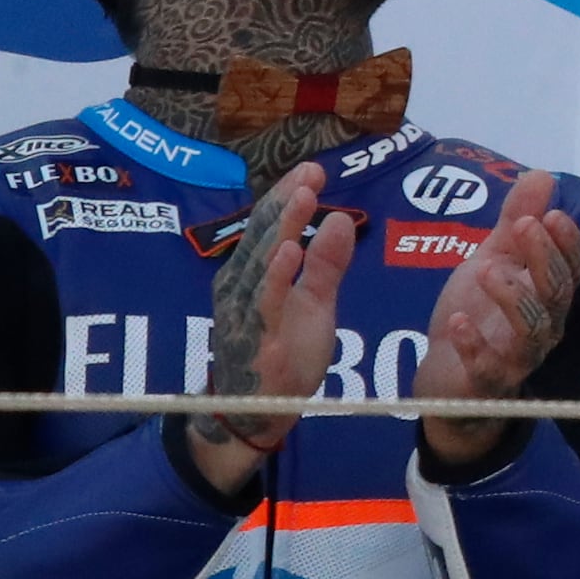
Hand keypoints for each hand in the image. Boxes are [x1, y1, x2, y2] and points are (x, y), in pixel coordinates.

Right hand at [185, 165, 350, 501]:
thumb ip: (327, 263)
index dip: (288, 197)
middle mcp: (241, 286)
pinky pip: (264, 302)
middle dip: (287, 202)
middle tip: (310, 172)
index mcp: (253, 274)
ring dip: (283, 227)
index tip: (312, 170)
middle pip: (263, 236)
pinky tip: (288, 251)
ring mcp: (245, 312)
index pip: (270, 227)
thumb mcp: (316, 302)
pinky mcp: (255, 338)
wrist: (260, 408)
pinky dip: (274, 276)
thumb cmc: (285, 349)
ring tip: (303, 196)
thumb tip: (338, 217)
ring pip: (263, 262)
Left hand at [417, 171, 579, 469]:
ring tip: (486, 269)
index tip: (551, 213)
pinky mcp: (488, 384)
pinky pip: (489, 368)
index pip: (575, 269)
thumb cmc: (477, 314)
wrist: (446, 376)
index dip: (568, 243)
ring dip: (512, 297)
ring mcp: (519, 358)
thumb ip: (515, 224)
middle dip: (544, 258)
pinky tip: (458, 322)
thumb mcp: (494, 261)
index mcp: (550, 296)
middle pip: (558, 294)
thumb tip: (542, 174)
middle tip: (523, 226)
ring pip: (532, 330)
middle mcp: (545, 327)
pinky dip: (475, 346)